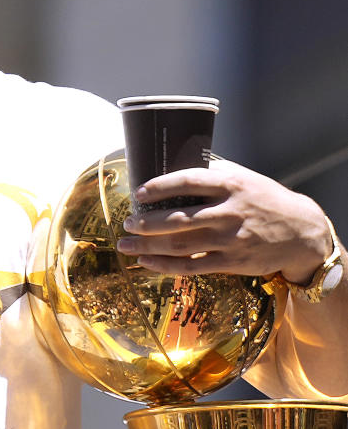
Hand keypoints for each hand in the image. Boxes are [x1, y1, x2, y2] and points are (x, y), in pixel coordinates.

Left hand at [116, 158, 332, 283]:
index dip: (161, 186)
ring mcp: (231, 240)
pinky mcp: (232, 262)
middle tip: (126, 223)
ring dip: (147, 247)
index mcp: (231, 185)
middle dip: (146, 223)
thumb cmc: (266, 200)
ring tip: (125, 245)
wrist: (303, 233)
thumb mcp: (244, 178)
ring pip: (181, 245)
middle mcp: (230, 212)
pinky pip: (193, 266)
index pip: (189, 181)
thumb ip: (213, 173)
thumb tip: (174, 162)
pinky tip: (146, 263)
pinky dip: (166, 266)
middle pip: (179, 219)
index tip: (139, 192)